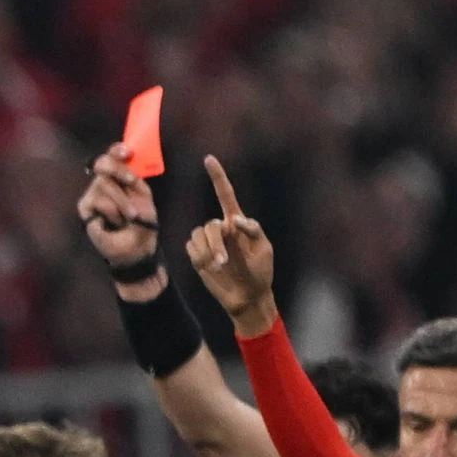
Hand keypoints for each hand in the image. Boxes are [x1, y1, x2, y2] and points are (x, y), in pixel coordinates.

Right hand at [78, 144, 162, 284]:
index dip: (117, 149)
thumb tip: (126, 155)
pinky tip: (116, 221)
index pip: (113, 155)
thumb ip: (134, 175)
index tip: (127, 152)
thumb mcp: (143, 195)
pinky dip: (112, 211)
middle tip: (132, 182)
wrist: (135, 247)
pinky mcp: (85, 207)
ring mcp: (92, 193)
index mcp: (119, 175)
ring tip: (130, 216)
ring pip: (104, 183)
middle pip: (103, 163)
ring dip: (122, 201)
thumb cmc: (141, 222)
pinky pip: (99, 200)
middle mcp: (103, 180)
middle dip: (119, 170)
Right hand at [183, 157, 279, 332]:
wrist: (247, 297)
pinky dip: (201, 258)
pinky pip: (192, 249)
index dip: (218, 177)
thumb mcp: (265, 249)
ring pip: (199, 236)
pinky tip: (211, 268)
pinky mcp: (198, 256)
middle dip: (216, 243)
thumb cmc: (260, 272)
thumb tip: (234, 220)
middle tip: (224, 262)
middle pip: (211, 225)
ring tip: (219, 267)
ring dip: (209, 252)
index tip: (209, 159)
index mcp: (239, 224)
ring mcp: (208, 243)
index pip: (226, 195)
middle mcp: (221, 229)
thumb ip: (253, 231)